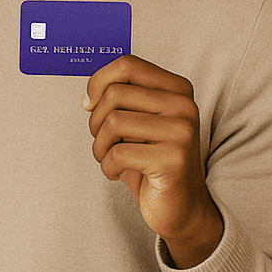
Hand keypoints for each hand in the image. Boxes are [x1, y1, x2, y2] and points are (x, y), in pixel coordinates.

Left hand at [82, 55, 222, 267]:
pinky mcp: (174, 160)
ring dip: (100, 146)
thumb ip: (120, 99)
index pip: (127, 64)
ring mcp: (182, 132)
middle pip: (115, 94)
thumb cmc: (150, 159)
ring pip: (113, 122)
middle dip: (96, 121)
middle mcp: (184, 105)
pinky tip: (118, 174)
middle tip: (103, 141)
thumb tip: (89, 95)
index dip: (98, 81)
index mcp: (176, 89)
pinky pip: (118, 153)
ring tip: (110, 158)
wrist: (181, 206)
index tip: (88, 104)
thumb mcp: (137, 122)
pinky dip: (108, 167)